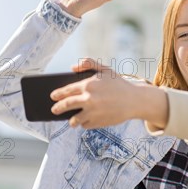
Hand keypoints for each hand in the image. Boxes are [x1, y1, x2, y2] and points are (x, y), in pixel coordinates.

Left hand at [49, 58, 168, 128]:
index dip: (58, 94)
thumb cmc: (119, 84)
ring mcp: (92, 113)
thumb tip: (72, 67)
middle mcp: (88, 99)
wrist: (134, 100)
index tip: (53, 96)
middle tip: (54, 110)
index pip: (66, 91)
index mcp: (88, 85)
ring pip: (74, 120)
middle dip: (57, 108)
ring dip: (72, 120)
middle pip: (66, 105)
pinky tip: (87, 120)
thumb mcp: (105, 70)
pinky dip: (85, 123)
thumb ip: (88, 64)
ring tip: (72, 120)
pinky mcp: (98, 123)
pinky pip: (85, 125)